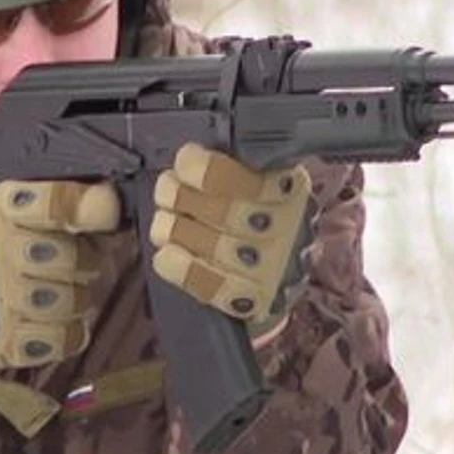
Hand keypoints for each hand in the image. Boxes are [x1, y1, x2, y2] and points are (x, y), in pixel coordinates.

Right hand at [0, 179, 120, 388]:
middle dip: (83, 263)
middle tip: (70, 263)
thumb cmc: (1, 247)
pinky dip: (67, 334)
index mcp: (4, 207)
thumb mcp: (21, 210)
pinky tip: (51, 323)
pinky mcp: (1, 342)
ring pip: (71, 302)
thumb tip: (116, 203)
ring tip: (57, 293)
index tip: (109, 212)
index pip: (55, 203)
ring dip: (75, 300)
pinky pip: (64, 339)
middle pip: (71, 258)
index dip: (90, 207)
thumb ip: (69, 204)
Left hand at [148, 144, 312, 333]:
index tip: (186, 159)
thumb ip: (236, 162)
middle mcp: (284, 228)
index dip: (205, 168)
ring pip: (211, 245)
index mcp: (288, 187)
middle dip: (182, 197)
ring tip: (165, 220)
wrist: (283, 270)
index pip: (247, 177)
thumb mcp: (265, 176)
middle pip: (221, 211)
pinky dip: (183, 269)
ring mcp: (267, 267)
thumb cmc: (264, 211)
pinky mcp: (251, 299)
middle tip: (167, 189)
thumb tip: (190, 154)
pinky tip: (166, 255)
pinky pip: (211, 284)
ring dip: (175, 229)